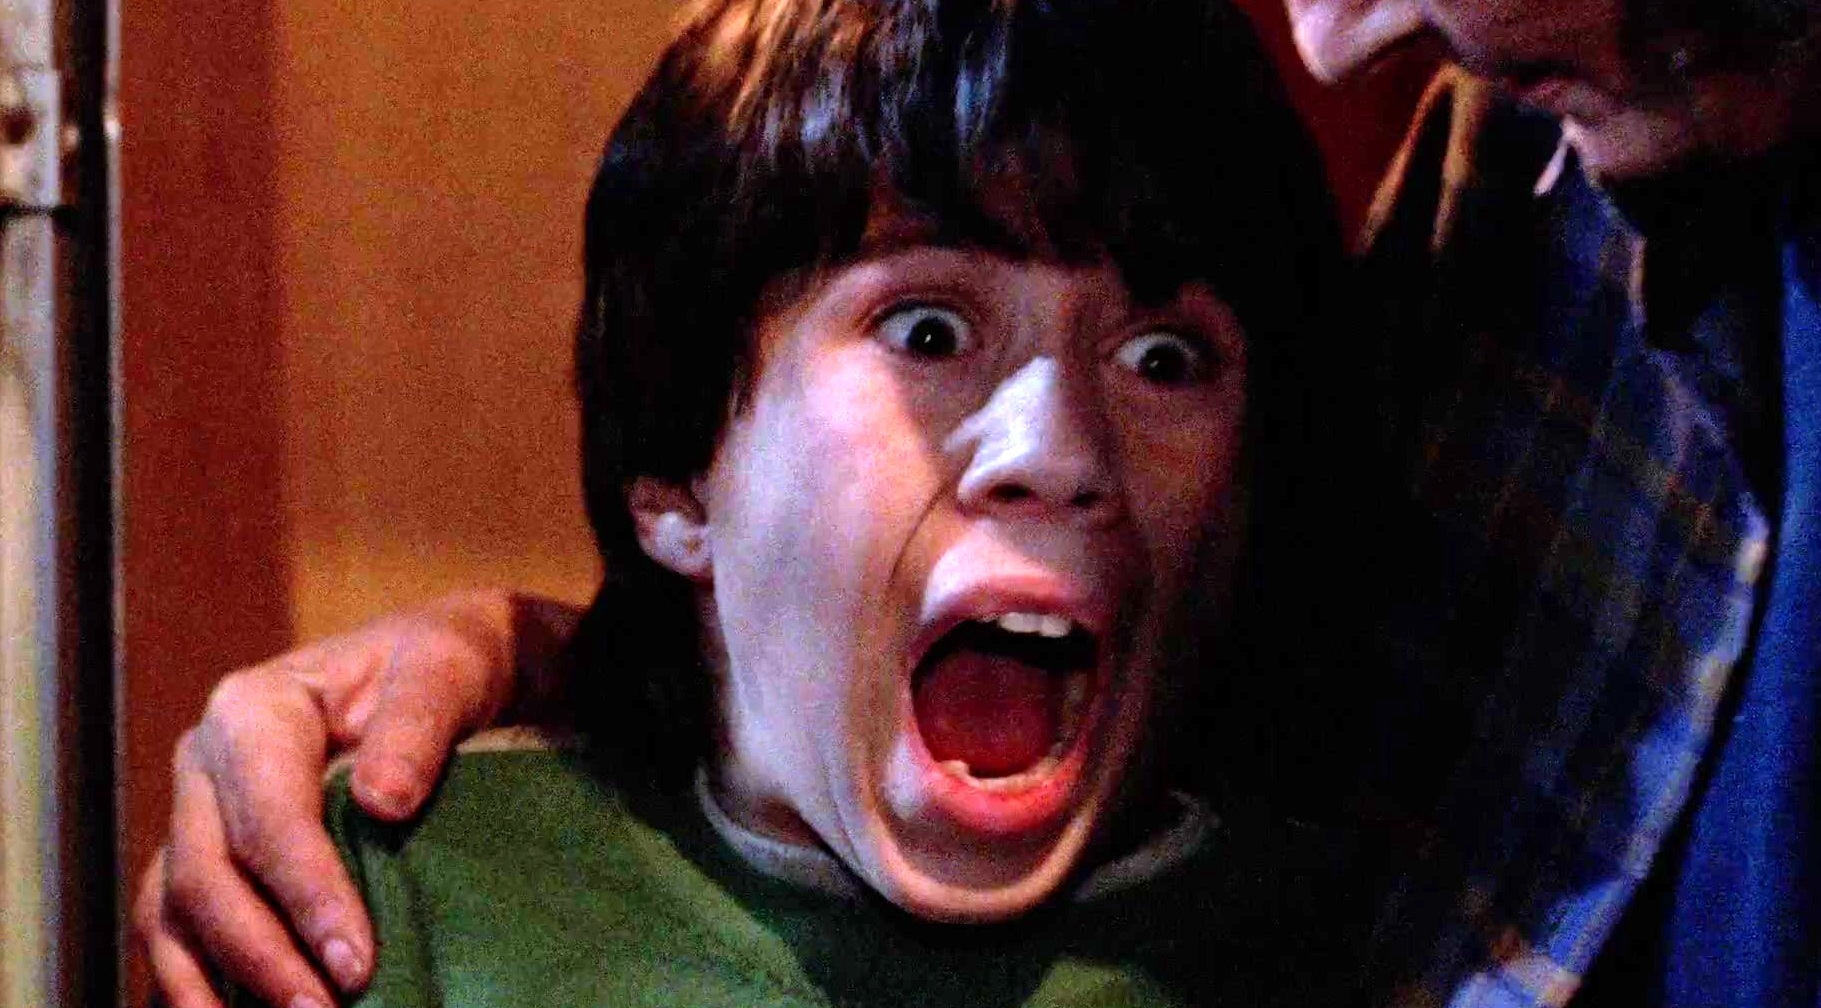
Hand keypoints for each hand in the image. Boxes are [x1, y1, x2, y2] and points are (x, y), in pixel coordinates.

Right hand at [133, 589, 579, 1007]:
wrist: (434, 668)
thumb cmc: (443, 664)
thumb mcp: (449, 671)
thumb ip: (418, 727)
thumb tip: (383, 803)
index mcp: (254, 709)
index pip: (268, 818)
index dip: (306, 896)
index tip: (357, 963)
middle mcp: (205, 761)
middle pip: (208, 876)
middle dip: (264, 955)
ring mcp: (197, 811)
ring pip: (176, 911)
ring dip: (219, 983)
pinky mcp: (205, 853)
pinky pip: (178, 927)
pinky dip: (198, 980)